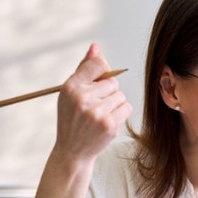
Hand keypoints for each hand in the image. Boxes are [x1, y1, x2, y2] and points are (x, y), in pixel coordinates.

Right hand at [54, 43, 131, 164]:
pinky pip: (126, 107)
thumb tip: (95, 47)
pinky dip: (120, 113)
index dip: (102, 72)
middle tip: (95, 106)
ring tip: (99, 115)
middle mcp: (82, 98)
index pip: (98, 64)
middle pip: (113, 81)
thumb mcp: (71, 93)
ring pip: (121, 95)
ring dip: (115, 104)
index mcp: (70, 87)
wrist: (72, 150)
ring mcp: (96, 112)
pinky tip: (107, 121)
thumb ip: (84, 69)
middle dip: (108, 92)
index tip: (98, 82)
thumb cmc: (72, 118)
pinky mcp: (109, 124)